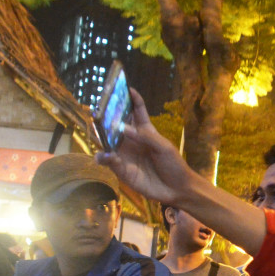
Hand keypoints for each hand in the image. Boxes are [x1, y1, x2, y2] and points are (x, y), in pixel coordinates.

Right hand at [96, 89, 197, 206]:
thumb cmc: (174, 165)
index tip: (126, 87)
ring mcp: (125, 154)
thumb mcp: (164, 147)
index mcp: (145, 131)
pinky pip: (108, 161)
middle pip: (115, 124)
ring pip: (107, 141)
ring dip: (100, 136)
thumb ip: (145, 137)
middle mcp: (131, 140)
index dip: (131, 99)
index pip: (136, 111)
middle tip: (98, 110)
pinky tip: (105, 155)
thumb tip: (123, 128)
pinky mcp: (121, 169)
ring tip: (96, 132)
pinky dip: (104, 157)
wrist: (177, 189)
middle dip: (106, 116)